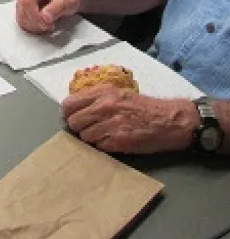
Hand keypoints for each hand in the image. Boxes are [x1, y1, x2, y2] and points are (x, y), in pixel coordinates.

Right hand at [16, 0, 80, 33]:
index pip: (27, 1)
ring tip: (48, 25)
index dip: (35, 16)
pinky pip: (23, 21)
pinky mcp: (23, 9)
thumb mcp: (68, 1)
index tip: (47, 24)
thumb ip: (56, 9)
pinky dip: (33, 27)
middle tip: (50, 26)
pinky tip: (43, 25)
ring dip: (34, 26)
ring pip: (21, 18)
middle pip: (22, 10)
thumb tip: (44, 18)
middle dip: (36, 23)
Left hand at [63, 85, 196, 153]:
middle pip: (74, 122)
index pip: (69, 104)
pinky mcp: (119, 141)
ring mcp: (110, 124)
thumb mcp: (117, 93)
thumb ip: (96, 98)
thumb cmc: (143, 107)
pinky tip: (114, 141)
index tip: (73, 117)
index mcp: (102, 92)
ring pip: (85, 136)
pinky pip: (99, 147)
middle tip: (89, 128)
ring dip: (92, 138)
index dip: (69, 113)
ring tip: (105, 134)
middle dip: (79, 127)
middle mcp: (104, 106)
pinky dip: (104, 146)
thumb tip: (75, 108)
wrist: (169, 120)